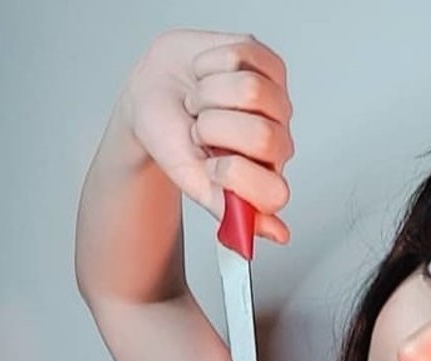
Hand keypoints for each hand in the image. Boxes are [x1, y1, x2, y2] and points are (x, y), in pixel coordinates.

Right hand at [120, 29, 293, 244]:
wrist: (153, 95)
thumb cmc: (173, 137)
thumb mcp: (194, 180)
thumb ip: (230, 210)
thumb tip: (276, 234)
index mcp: (265, 177)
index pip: (274, 190)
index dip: (234, 175)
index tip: (209, 166)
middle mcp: (277, 141)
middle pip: (261, 136)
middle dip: (214, 129)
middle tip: (201, 129)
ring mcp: (276, 100)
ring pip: (250, 91)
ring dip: (208, 94)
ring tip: (200, 102)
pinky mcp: (266, 61)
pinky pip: (239, 56)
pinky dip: (208, 64)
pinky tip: (206, 75)